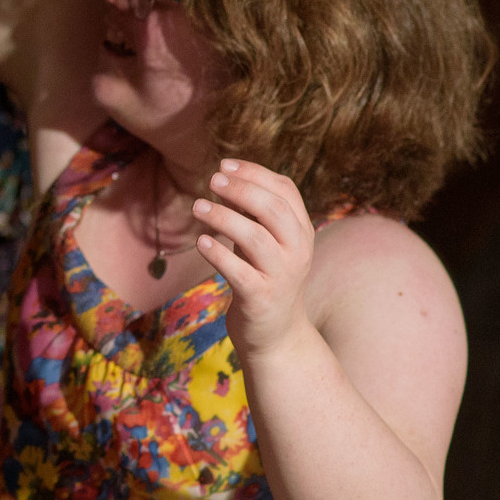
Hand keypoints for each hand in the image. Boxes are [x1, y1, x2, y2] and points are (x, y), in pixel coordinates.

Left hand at [193, 159, 318, 360]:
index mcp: (302, 231)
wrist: (277, 335)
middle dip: (241, 189)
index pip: (285, 190)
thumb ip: (254, 213)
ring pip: (255, 237)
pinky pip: (238, 271)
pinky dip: (218, 253)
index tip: (224, 165)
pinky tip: (201, 241)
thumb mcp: (267, 241)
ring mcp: (282, 275)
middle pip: (273, 209)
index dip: (255, 172)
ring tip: (197, 206)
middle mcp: (298, 251)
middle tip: (211, 180)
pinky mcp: (261, 298)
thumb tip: (224, 178)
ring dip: (223, 217)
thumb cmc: (265, 277)